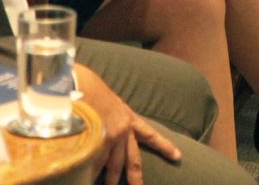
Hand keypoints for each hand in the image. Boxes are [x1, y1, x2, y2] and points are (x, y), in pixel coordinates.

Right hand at [75, 65, 180, 184]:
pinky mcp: (94, 142)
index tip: (178, 156)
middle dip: (136, 177)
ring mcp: (108, 138)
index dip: (165, 146)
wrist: (80, 83)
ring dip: (110, 180)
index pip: (151, 135)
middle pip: (132, 160)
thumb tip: (117, 127)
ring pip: (112, 166)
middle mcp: (123, 130)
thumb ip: (117, 117)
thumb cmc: (93, 89)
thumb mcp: (112, 102)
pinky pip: (94, 163)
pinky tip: (89, 180)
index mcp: (129, 118)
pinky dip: (92, 172)